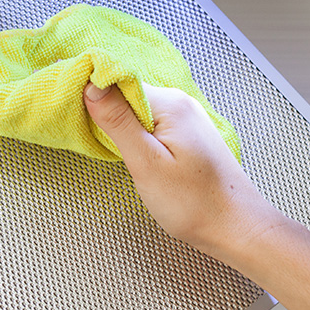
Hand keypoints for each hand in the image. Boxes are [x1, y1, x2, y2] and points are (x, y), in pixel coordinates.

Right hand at [83, 82, 285, 262]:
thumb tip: (92, 85)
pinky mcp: (186, 135)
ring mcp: (186, 119)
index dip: (92, 95)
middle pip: (127, 94)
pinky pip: (151, 124)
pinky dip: (136, 136)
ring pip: (138, 111)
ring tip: (114, 152)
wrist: (236, 228)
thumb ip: (118, 122)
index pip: (118, 81)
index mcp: (170, 104)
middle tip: (91, 140)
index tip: (73, 114)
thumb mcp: (147, 163)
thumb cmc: (195, 203)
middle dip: (105, 113)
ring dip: (120, 127)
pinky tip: (134, 156)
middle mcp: (180, 103)